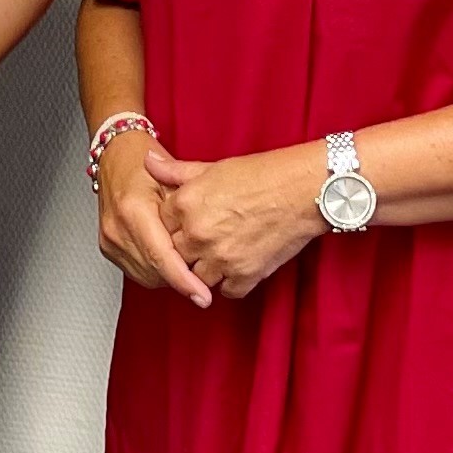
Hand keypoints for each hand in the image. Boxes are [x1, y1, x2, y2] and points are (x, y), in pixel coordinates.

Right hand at [94, 128, 209, 304]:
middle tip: (206, 281)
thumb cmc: (143, 159)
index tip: (203, 296)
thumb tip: (211, 246)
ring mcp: (109, 239)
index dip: (184, 281)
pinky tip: (169, 259)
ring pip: (146, 276)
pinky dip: (155, 270)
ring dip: (169, 276)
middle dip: (181, 280)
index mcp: (133, 209)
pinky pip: (136, 271)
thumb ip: (189, 215)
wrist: (114, 152)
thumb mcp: (175, 180)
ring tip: (188, 264)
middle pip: (154, 271)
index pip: (162, 257)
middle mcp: (117, 227)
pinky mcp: (107, 247)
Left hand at [153, 140, 323, 302]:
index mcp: (186, 204)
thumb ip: (176, 171)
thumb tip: (148, 162)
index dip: (175, 225)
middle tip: (207, 238)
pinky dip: (231, 283)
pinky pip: (226, 291)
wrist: (304, 190)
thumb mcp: (213, 167)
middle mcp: (198, 234)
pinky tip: (239, 265)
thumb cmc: (263, 174)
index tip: (188, 222)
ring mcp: (220, 258)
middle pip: (175, 254)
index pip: (160, 226)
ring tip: (222, 252)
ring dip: (206, 269)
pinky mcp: (244, 275)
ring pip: (196, 278)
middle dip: (187, 249)